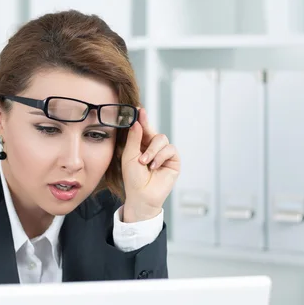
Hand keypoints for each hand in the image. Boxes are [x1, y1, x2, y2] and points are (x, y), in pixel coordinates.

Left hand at [121, 108, 180, 222]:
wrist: (142, 195)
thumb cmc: (133, 178)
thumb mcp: (129, 156)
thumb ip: (134, 138)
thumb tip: (138, 122)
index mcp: (142, 145)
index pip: (144, 128)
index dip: (143, 118)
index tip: (139, 109)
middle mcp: (154, 148)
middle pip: (154, 131)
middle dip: (147, 138)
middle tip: (140, 151)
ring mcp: (164, 154)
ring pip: (162, 139)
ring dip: (152, 151)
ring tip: (145, 163)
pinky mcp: (173, 160)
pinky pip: (170, 149)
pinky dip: (160, 156)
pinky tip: (154, 166)